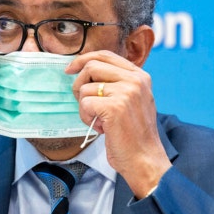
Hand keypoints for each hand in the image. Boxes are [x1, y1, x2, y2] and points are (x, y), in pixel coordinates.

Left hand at [66, 50, 170, 198]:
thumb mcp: (131, 100)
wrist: (144, 159)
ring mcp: (126, 92)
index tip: (70, 69)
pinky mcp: (114, 107)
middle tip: (83, 102)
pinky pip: (84, 104)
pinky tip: (100, 128)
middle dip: (79, 84)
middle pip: (91, 66)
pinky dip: (86, 118)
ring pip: (85, 88)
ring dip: (84, 107)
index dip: (83, 59)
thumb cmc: (133, 134)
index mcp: (140, 76)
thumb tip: (84, 69)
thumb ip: (116, 83)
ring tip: (99, 121)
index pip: (105, 55)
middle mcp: (135, 80)